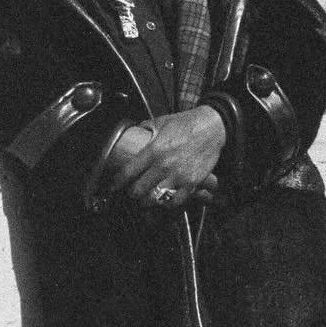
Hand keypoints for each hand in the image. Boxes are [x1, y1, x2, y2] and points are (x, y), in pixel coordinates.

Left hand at [96, 108, 225, 209]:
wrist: (212, 127)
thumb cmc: (186, 123)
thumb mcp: (161, 122)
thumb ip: (145, 129)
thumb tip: (133, 132)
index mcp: (153, 150)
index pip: (128, 172)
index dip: (117, 183)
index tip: (113, 187)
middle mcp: (164, 165)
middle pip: (138, 191)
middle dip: (132, 194)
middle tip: (132, 194)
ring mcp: (179, 176)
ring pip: (155, 200)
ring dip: (148, 202)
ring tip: (146, 201)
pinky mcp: (192, 183)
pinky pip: (176, 202)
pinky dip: (168, 204)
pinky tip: (164, 202)